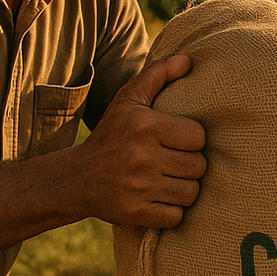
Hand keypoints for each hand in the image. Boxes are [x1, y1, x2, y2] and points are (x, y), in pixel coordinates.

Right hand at [73, 54, 206, 227]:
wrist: (77, 178)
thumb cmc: (111, 135)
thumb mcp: (128, 100)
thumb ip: (157, 76)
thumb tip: (187, 59)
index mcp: (145, 126)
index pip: (198, 137)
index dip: (192, 140)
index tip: (179, 141)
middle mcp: (142, 157)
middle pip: (198, 167)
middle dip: (190, 165)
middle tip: (174, 162)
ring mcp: (139, 188)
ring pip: (191, 193)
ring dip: (184, 188)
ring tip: (169, 179)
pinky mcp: (137, 214)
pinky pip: (177, 216)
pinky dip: (172, 210)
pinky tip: (160, 198)